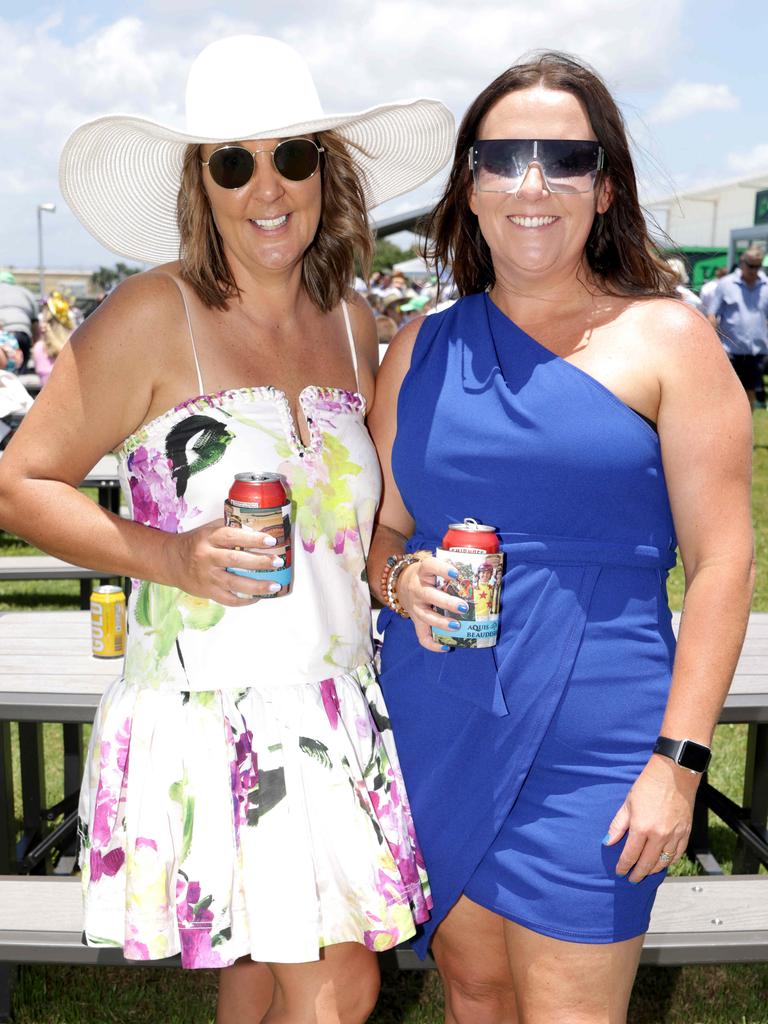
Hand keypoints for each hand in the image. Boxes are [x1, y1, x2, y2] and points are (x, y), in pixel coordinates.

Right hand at [164, 519, 284, 606]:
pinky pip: (228, 600)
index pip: (232, 536)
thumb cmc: (196, 543)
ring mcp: (207, 577)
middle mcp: (207, 557)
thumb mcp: (210, 529)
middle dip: (259, 562)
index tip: (271, 541)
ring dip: (257, 586)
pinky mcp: (207, 592)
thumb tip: (260, 525)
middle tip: (277, 562)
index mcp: (209, 538)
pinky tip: (258, 596)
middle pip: (236, 560)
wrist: (171, 561)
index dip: (252, 539)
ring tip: (274, 585)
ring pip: (234, 583)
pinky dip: (244, 600)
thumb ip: (231, 527)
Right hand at [397, 555, 468, 652]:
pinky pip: (421, 636)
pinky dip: (432, 644)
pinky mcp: (415, 621)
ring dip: (441, 623)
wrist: (401, 584)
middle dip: (447, 602)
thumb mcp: (433, 567)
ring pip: (426, 616)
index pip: (429, 566)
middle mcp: (417, 589)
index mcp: (423, 572)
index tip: (456, 574)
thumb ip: (451, 567)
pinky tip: (446, 647)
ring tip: (457, 626)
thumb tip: (480, 571)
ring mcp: (415, 606)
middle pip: (429, 595)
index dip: (441, 569)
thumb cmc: (427, 575)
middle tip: (464, 607)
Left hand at [603, 754, 698, 882]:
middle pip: (646, 863)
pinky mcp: (685, 834)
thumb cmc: (648, 785)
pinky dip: (668, 862)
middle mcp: (658, 835)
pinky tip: (661, 863)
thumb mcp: (628, 803)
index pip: (630, 855)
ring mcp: (674, 836)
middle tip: (631, 878)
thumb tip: (608, 842)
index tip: (619, 871)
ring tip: (644, 872)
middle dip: (637, 873)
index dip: (623, 866)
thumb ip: (618, 825)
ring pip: (662, 862)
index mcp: (641, 827)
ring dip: (652, 870)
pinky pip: (676, 855)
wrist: (674, 774)